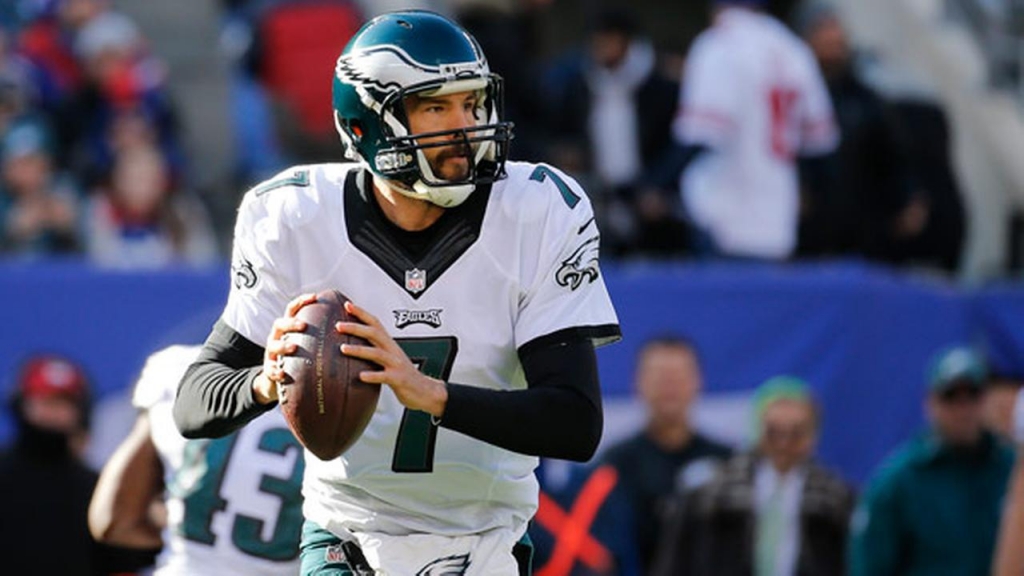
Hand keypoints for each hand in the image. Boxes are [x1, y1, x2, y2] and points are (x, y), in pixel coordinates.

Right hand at [253, 293, 317, 403]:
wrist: (283, 379)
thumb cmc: (302, 357)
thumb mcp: (311, 343)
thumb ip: (324, 334)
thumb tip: (351, 322)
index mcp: (288, 328)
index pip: (293, 309)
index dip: (302, 301)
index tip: (315, 297)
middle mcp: (277, 337)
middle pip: (279, 324)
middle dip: (291, 323)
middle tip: (304, 325)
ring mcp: (271, 353)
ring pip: (273, 345)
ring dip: (283, 346)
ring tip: (294, 347)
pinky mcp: (269, 369)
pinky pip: (270, 370)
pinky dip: (276, 371)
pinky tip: (284, 374)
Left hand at [336, 300, 447, 416]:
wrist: (425, 390)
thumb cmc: (403, 375)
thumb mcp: (389, 359)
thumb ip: (374, 351)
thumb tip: (352, 346)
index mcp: (389, 345)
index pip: (375, 324)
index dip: (362, 313)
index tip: (347, 305)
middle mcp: (393, 351)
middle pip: (374, 333)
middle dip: (356, 328)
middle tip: (339, 325)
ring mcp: (396, 364)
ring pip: (377, 353)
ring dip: (359, 350)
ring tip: (343, 349)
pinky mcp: (399, 379)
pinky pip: (384, 376)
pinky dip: (373, 375)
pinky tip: (361, 376)